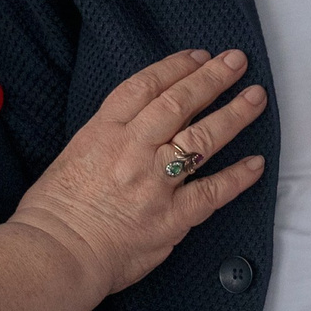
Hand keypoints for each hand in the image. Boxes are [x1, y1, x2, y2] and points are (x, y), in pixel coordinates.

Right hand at [10, 49, 266, 306]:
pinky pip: (213, 191)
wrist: (55, 254)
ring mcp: (155, 182)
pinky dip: (237, 176)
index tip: (198, 56)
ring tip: (256, 97)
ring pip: (201, 139)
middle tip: (236, 61)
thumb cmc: (54, 212)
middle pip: (179, 103)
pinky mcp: (172, 217)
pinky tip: (256, 163)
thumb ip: (108, 139)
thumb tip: (139, 131)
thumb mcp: (73, 155)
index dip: (176, 67)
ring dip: (233, 115)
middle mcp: (133, 150)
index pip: (146, 87)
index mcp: (104, 131)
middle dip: (212, 78)